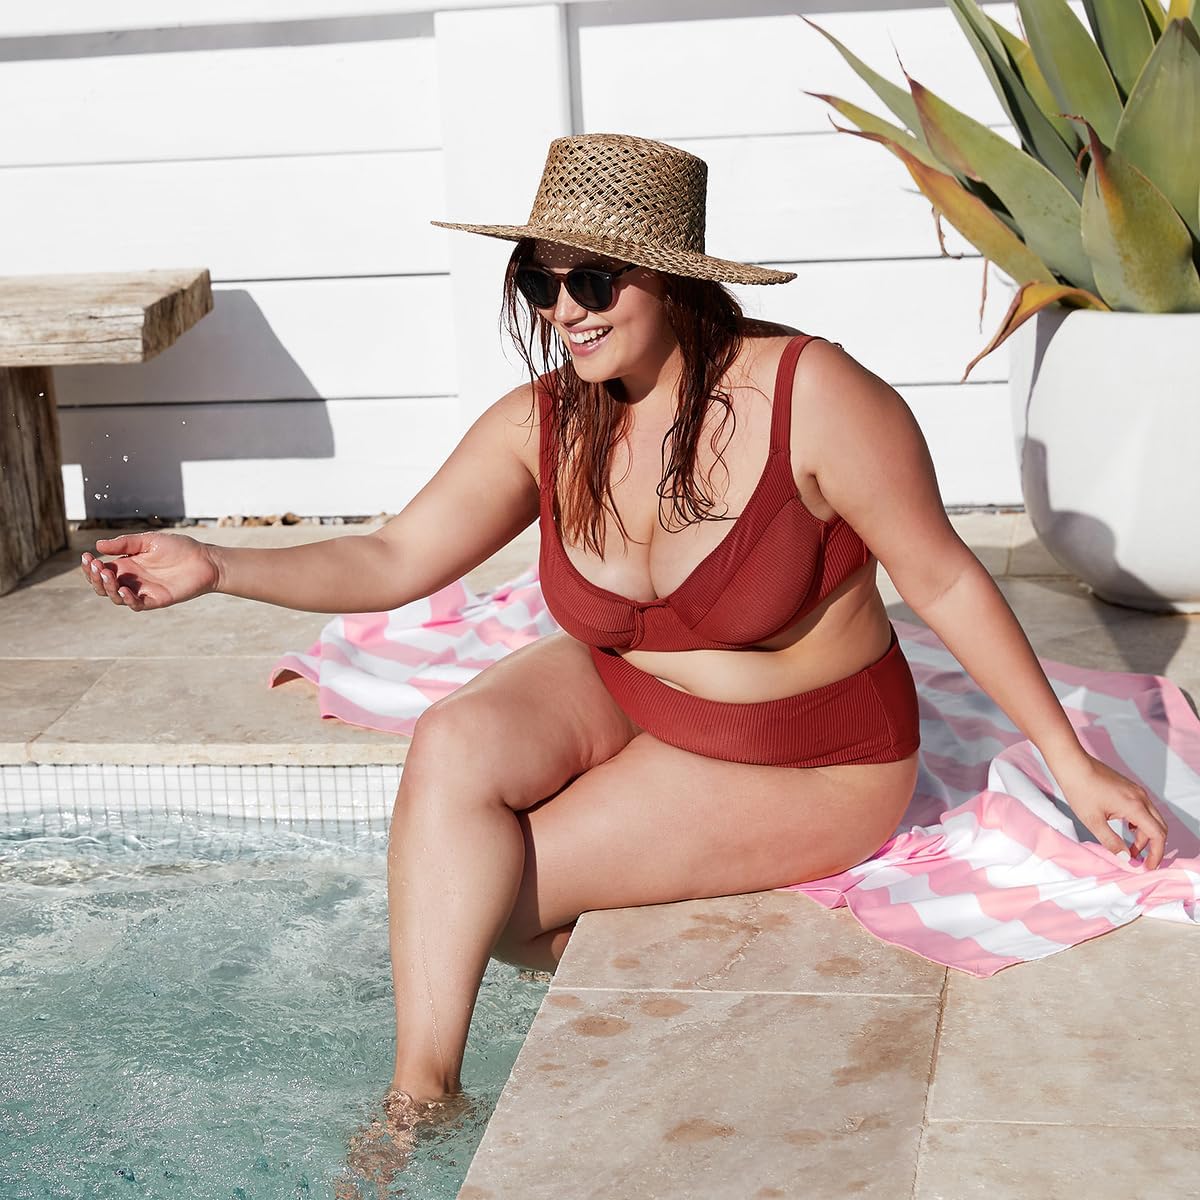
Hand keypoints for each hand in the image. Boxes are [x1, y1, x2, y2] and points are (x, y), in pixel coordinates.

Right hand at [80, 532, 220, 610]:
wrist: (205, 560)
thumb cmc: (179, 548)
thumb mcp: (149, 541)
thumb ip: (125, 544)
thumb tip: (98, 545)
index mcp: (127, 565)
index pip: (100, 570)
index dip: (90, 566)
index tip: (86, 556)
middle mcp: (131, 580)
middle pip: (103, 585)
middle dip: (94, 577)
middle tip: (96, 566)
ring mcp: (142, 591)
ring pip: (115, 597)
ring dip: (107, 588)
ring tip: (108, 575)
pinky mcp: (155, 600)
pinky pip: (136, 605)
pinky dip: (127, 599)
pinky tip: (122, 589)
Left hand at [1055, 752, 1168, 869]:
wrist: (1073, 765)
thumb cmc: (1080, 790)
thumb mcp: (1093, 821)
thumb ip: (1111, 841)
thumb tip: (1125, 858)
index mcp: (1135, 807)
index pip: (1158, 835)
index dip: (1156, 853)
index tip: (1148, 867)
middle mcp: (1141, 798)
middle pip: (1159, 827)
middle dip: (1152, 846)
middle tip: (1140, 860)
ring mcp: (1136, 791)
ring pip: (1152, 818)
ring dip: (1145, 835)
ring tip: (1129, 848)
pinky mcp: (1130, 788)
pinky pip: (1144, 809)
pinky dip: (1140, 823)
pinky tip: (1127, 829)